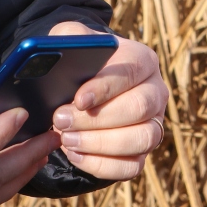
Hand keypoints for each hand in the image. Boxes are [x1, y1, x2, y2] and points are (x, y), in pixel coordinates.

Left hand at [47, 22, 168, 180]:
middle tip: (61, 120)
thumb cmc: (79, 62)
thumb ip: (64, 40)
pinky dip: (102, 166)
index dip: (106, 88)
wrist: (85, 86)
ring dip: (101, 144)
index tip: (79, 100)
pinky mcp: (143, 151)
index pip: (131, 72)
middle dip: (98, 119)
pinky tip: (75, 155)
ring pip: (142, 139)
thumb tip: (51, 56)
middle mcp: (155, 92)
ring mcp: (154, 124)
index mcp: (143, 60)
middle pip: (139, 108)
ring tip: (67, 140)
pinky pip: (132, 166)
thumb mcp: (70, 41)